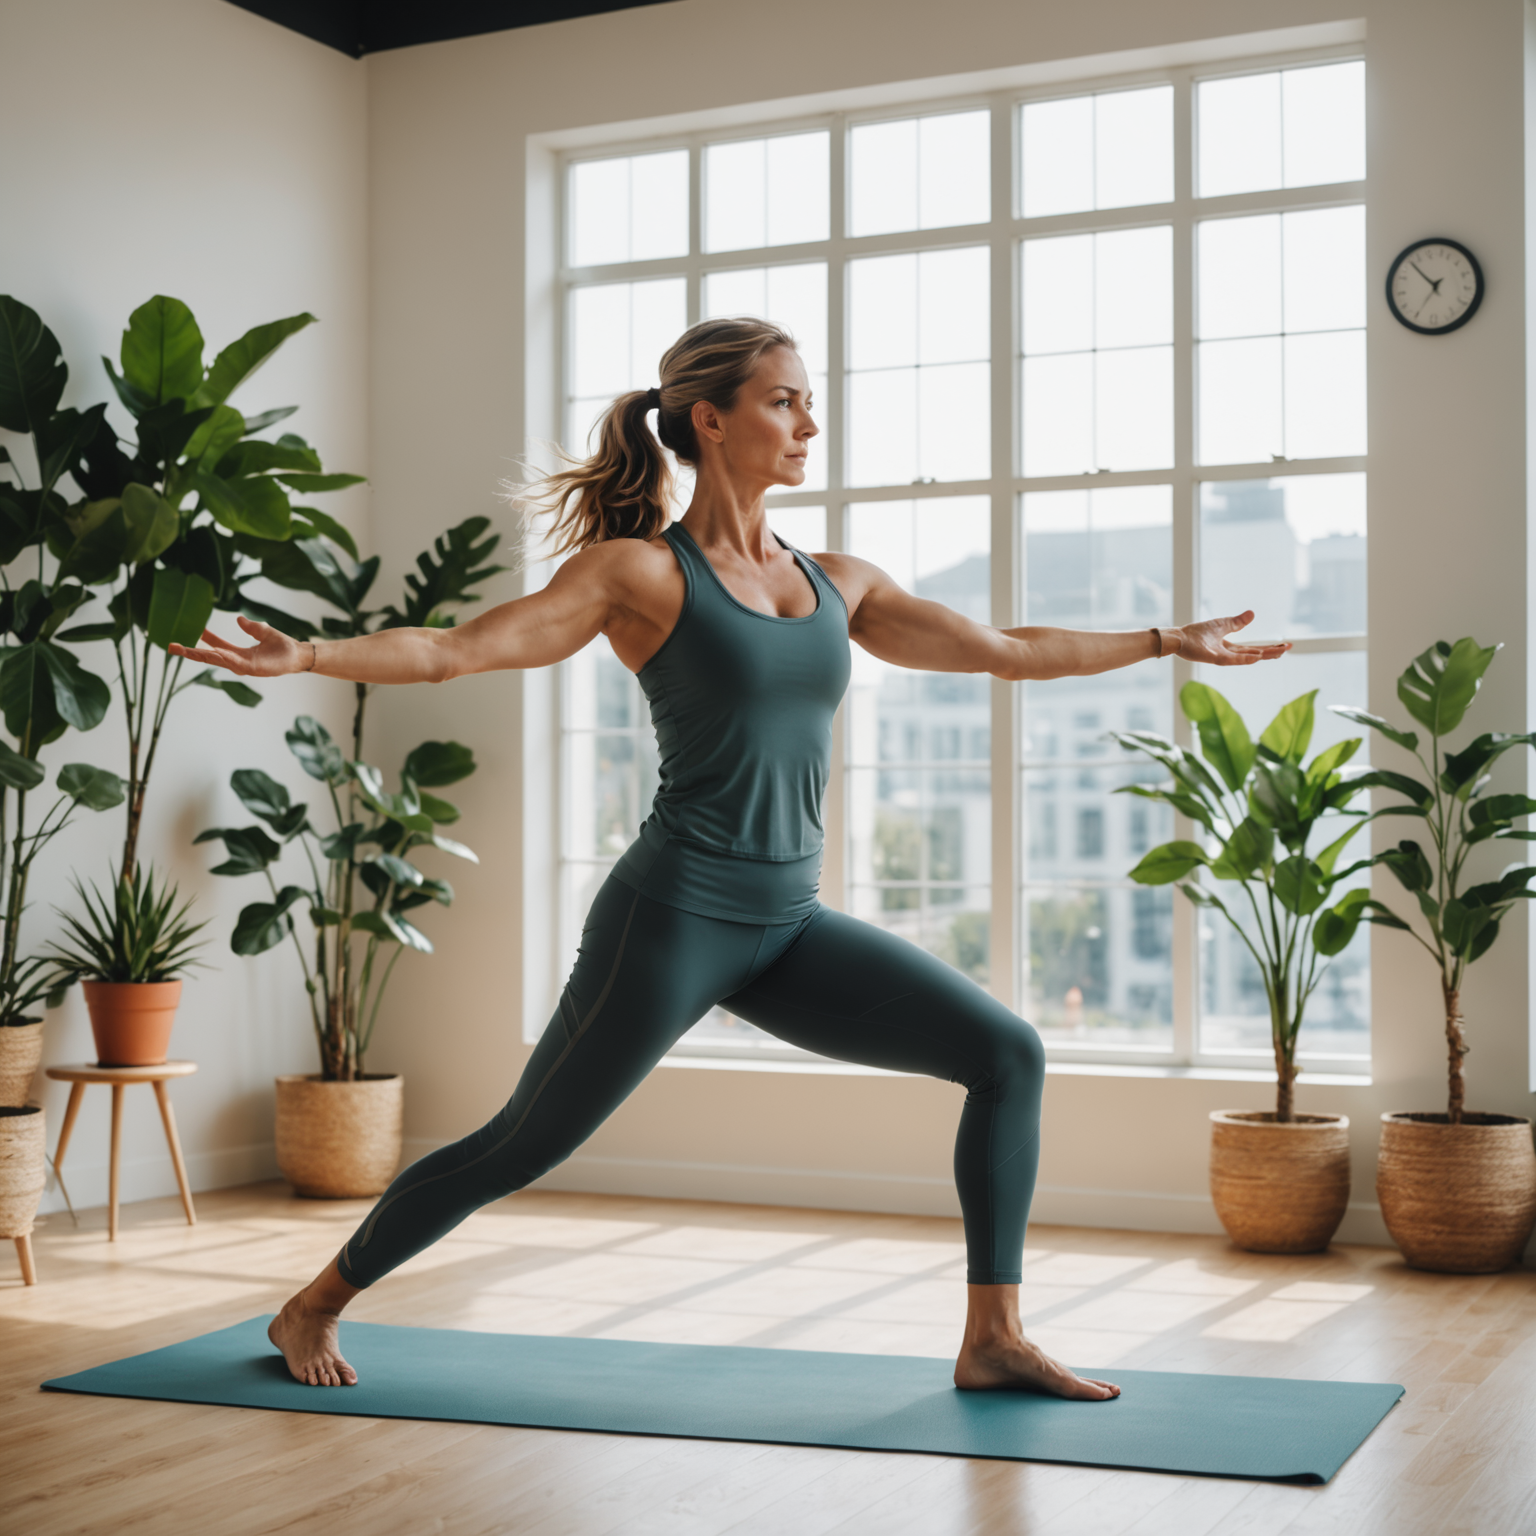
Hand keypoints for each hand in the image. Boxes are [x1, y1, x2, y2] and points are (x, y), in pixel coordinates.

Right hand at [169, 616, 311, 676]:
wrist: (298, 655)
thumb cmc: (283, 646)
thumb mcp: (263, 631)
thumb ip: (251, 627)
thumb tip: (238, 619)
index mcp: (238, 653)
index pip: (215, 647)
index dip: (201, 641)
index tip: (186, 634)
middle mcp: (237, 661)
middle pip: (209, 657)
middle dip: (190, 653)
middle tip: (171, 647)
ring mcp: (243, 666)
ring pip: (216, 660)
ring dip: (199, 655)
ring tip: (181, 649)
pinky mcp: (251, 668)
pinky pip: (232, 662)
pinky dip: (220, 657)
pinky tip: (209, 652)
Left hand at [1173, 611, 1289, 665]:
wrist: (1179, 638)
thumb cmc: (1196, 634)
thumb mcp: (1222, 624)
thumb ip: (1237, 622)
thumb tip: (1252, 613)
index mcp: (1231, 648)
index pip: (1254, 649)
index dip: (1269, 647)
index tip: (1285, 645)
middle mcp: (1229, 655)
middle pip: (1254, 655)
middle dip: (1271, 652)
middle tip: (1287, 649)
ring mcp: (1222, 657)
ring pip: (1246, 658)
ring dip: (1262, 656)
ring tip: (1277, 653)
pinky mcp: (1213, 658)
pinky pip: (1231, 660)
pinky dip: (1244, 659)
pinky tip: (1255, 657)